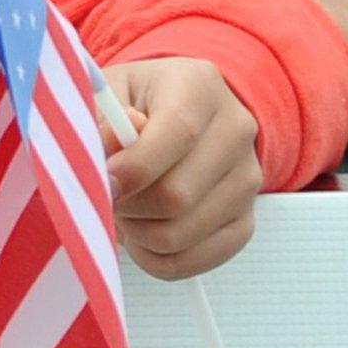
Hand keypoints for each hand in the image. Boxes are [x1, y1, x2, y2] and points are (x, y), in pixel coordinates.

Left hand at [100, 58, 261, 279]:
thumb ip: (102, 118)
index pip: (177, 133)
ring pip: (181, 234)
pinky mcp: (245, 219)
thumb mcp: (109, 91)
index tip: (100, 179)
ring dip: (135, 232)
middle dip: (125, 204)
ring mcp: (247, 179)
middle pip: (176, 195)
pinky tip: (139, 233)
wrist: (181, 110)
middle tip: (103, 194)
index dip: (132, 167)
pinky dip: (156, 258)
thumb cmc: (134, 100)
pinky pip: (197, 259)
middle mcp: (235, 132)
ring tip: (121, 208)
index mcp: (199, 87)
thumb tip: (112, 147)